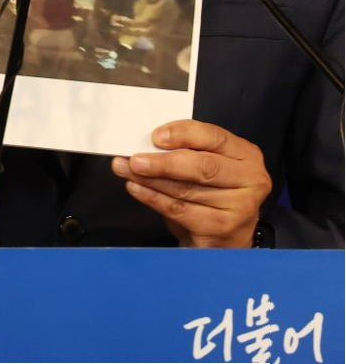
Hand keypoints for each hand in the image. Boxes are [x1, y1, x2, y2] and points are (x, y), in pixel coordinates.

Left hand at [111, 120, 270, 247]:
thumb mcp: (205, 166)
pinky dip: (153, 198)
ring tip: (125, 170)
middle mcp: (250, 179)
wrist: (224, 241)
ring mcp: (240, 207)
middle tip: (135, 159)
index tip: (155, 136)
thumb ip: (185, 151)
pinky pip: (179, 209)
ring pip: (186, 189)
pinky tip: (136, 189)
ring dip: (149, 179)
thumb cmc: (211, 196)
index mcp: (246, 155)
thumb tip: (145, 144)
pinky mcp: (222, 229)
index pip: (214, 137)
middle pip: (202, 166)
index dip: (183, 134)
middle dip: (163, 161)